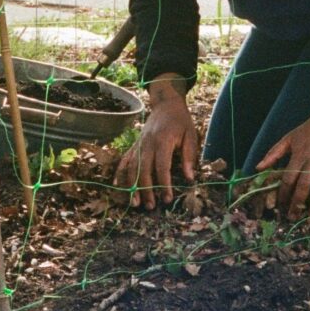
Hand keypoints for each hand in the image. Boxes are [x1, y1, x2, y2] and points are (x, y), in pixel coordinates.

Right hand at [113, 75, 198, 209]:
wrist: (166, 104)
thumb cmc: (181, 121)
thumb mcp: (191, 135)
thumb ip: (189, 156)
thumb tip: (189, 178)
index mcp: (163, 141)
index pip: (162, 167)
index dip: (164, 184)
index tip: (167, 199)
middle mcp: (147, 143)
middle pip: (144, 170)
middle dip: (146, 190)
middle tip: (150, 207)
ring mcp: (139, 144)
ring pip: (131, 168)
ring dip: (132, 186)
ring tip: (134, 203)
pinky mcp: (135, 145)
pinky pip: (125, 160)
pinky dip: (120, 174)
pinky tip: (118, 187)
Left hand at [257, 88, 309, 219]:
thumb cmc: (308, 130)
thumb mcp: (288, 139)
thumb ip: (273, 154)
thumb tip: (258, 168)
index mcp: (298, 156)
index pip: (289, 179)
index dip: (283, 194)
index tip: (280, 206)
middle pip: (304, 187)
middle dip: (297, 204)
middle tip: (292, 218)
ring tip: (309, 219)